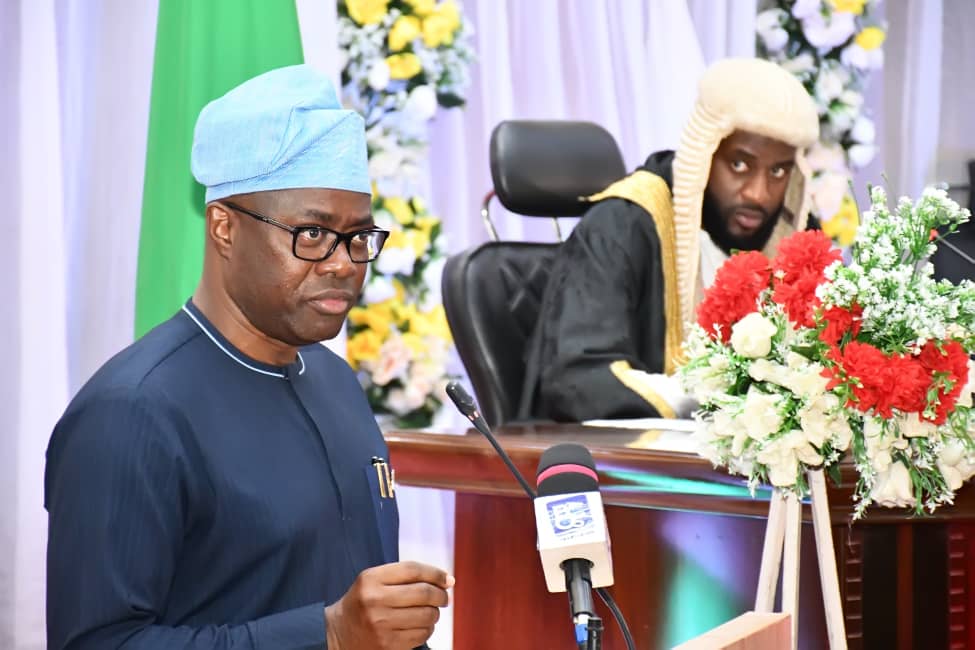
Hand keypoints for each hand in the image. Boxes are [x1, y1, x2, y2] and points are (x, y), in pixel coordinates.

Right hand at [325, 561, 453, 649]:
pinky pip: (421, 635)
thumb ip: (404, 576)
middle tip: (443, 597)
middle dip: (441, 595)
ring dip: (435, 613)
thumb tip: (446, 580)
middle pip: (423, 593)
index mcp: (371, 579)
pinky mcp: (388, 645)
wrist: (338, 633)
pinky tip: (420, 626)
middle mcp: (375, 600)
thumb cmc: (362, 602)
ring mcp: (381, 624)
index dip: (436, 573)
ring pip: (426, 615)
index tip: (447, 579)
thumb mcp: (373, 580)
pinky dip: (427, 629)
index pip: (413, 570)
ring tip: (430, 612)